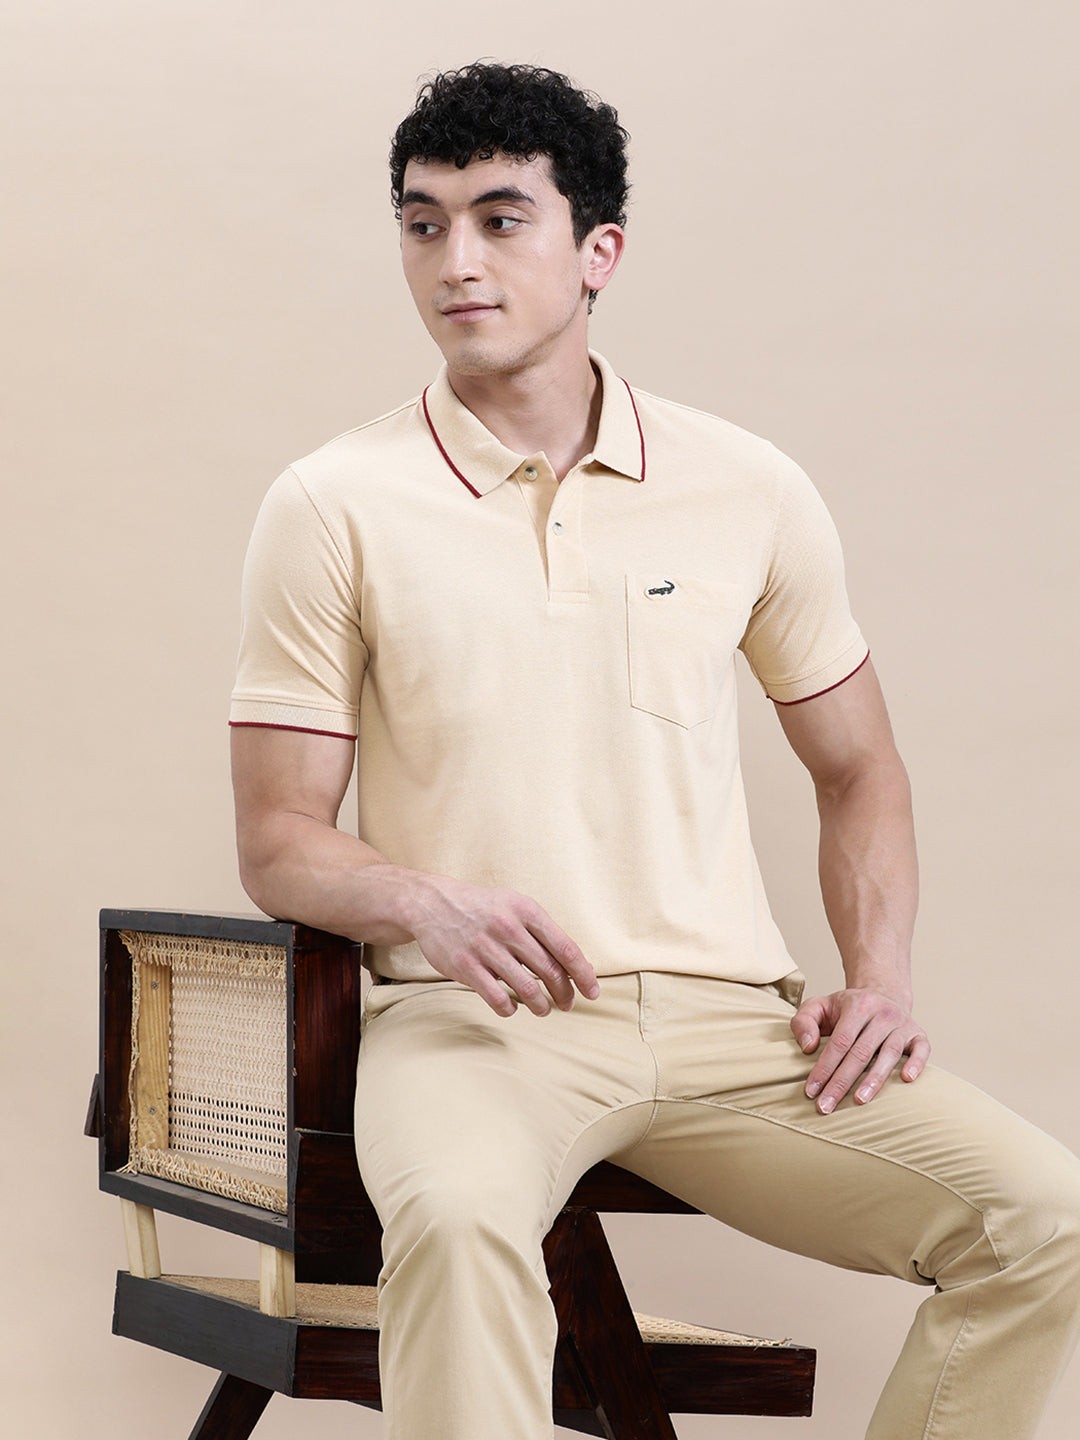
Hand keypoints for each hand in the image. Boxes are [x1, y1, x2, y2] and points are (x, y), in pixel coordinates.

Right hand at [407, 875, 598, 1017]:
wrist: (433, 903)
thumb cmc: (483, 908)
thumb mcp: (516, 906)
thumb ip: (543, 932)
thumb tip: (576, 965)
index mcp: (526, 910)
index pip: (566, 948)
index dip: (583, 974)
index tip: (592, 992)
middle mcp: (508, 928)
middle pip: (550, 971)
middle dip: (564, 994)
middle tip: (567, 1004)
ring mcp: (485, 948)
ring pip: (526, 989)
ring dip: (541, 1006)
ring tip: (544, 1009)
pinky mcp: (466, 966)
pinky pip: (497, 998)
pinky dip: (510, 1008)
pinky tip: (512, 1006)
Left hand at [791, 987, 929, 1113]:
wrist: (882, 995)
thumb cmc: (845, 1009)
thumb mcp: (819, 1006)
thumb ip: (804, 1021)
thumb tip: (808, 1047)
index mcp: (857, 1005)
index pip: (839, 1042)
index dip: (824, 1067)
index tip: (811, 1091)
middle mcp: (882, 1013)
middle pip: (861, 1052)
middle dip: (841, 1082)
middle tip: (826, 1107)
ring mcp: (902, 1024)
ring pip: (889, 1054)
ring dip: (874, 1080)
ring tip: (859, 1101)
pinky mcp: (919, 1035)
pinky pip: (921, 1050)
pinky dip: (916, 1064)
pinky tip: (906, 1080)